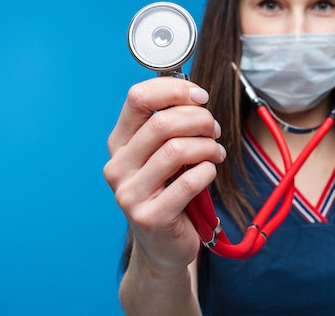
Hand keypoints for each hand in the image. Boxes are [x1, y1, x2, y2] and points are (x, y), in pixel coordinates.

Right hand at [104, 77, 225, 273]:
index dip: (174, 90)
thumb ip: (172, 125)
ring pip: (177, 150)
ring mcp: (130, 194)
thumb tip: (195, 96)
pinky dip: (208, 171)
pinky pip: (189, 181)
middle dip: (200, 120)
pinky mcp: (150, 217)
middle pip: (163, 123)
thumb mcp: (163, 154)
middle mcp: (118, 166)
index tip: (199, 96)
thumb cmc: (169, 191)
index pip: (137, 98)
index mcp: (119, 143)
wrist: (163, 244)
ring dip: (207, 147)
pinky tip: (209, 173)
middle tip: (215, 130)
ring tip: (216, 153)